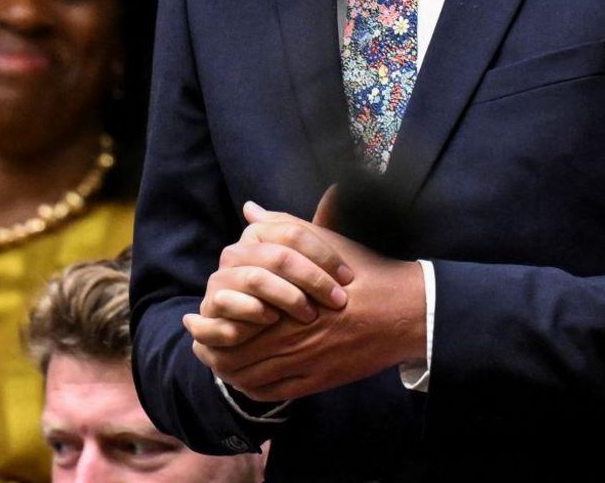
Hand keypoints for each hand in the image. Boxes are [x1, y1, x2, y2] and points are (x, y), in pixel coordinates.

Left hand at [183, 190, 426, 401]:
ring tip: (221, 365)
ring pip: (250, 378)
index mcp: (284, 302)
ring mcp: (305, 363)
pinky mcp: (320, 382)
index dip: (209, 324)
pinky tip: (249, 381)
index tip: (199, 320)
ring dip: (230, 372)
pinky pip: (274, 394)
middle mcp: (290, 337)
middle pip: (233, 355)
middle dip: (213, 352)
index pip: (230, 320)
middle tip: (203, 346)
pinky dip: (254, 390)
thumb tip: (251, 210)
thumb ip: (282, 226)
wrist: (405, 310)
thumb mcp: (323, 242)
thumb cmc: (365, 273)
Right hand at [186, 191, 354, 348]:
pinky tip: (273, 323)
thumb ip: (316, 232)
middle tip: (337, 300)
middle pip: (279, 256)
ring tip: (309, 315)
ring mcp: (219, 280)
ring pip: (257, 279)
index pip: (293, 233)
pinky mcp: (210, 310)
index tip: (348, 277)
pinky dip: (255, 316)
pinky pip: (233, 307)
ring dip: (289, 298)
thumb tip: (338, 188)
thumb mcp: (301, 264)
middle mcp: (235, 254)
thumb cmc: (280, 298)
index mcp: (256, 236)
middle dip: (313, 279)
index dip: (324, 254)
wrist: (243, 333)